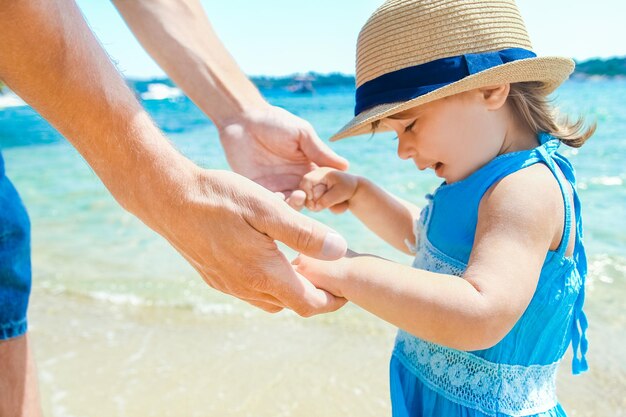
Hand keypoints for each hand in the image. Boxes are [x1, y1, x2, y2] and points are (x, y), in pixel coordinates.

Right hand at [144, 167, 348, 315]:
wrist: (168, 198)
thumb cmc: (220, 198)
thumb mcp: (268, 209)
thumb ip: (305, 233)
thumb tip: (339, 250)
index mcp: (263, 273)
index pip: (308, 304)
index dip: (332, 301)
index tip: (345, 290)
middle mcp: (245, 286)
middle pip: (290, 304)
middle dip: (313, 294)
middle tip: (327, 273)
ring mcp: (226, 284)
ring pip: (269, 299)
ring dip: (289, 288)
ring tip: (301, 264)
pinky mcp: (213, 276)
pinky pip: (248, 290)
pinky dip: (267, 282)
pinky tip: (268, 258)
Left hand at [219, 105, 348, 209]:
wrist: (243, 120)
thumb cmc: (275, 121)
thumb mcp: (302, 134)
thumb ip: (320, 151)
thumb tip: (346, 167)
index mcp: (309, 168)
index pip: (325, 187)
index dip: (333, 196)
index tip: (340, 200)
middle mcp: (295, 181)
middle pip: (310, 201)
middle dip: (316, 204)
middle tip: (316, 200)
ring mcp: (277, 187)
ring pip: (291, 206)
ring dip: (297, 205)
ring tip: (299, 195)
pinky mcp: (258, 189)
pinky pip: (269, 203)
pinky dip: (276, 205)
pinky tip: (278, 197)